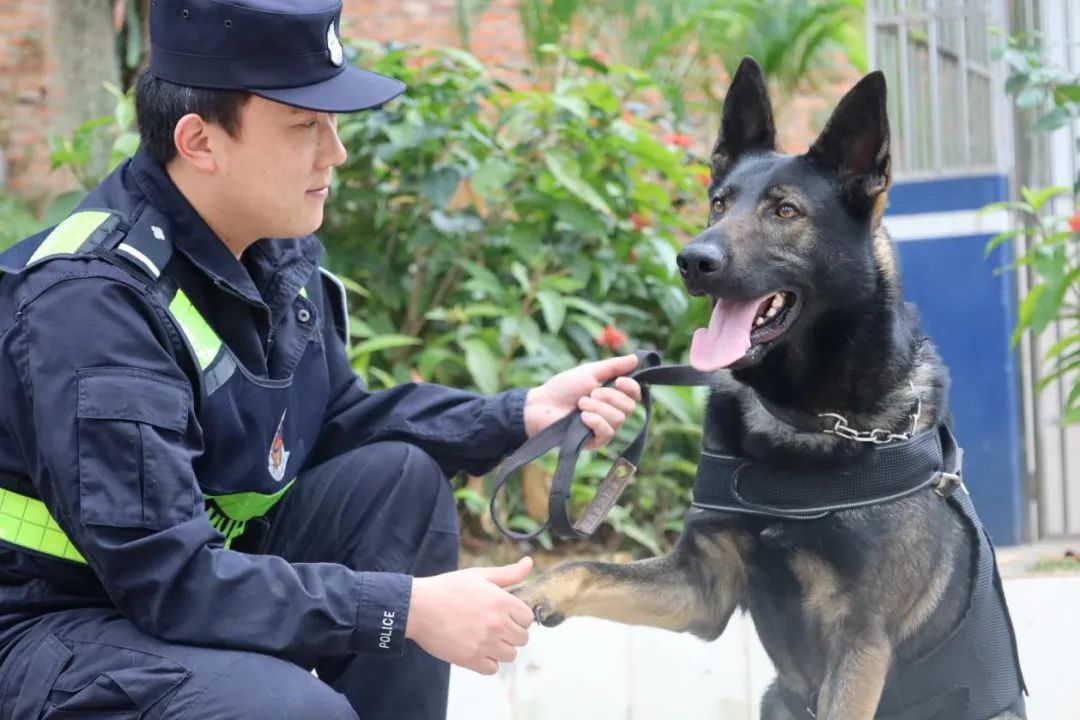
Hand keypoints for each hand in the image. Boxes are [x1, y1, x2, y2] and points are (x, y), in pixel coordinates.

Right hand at [405, 557, 533, 674]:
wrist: (418, 607)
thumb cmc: (447, 588)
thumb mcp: (479, 575)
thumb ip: (508, 573)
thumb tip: (529, 562)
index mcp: (502, 601)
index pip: (528, 619)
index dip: (518, 618)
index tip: (505, 616)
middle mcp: (498, 623)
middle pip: (522, 639)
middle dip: (511, 634)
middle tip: (493, 628)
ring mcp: (485, 643)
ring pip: (510, 655)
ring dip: (500, 649)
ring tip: (484, 639)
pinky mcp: (471, 659)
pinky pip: (493, 669)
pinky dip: (487, 663)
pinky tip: (476, 650)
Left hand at [524, 355, 641, 449]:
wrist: (542, 405)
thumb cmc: (563, 388)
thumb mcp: (589, 372)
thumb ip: (613, 366)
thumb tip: (636, 358)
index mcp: (613, 396)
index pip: (635, 395)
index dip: (632, 388)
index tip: (619, 381)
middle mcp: (612, 413)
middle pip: (629, 407)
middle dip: (610, 396)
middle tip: (590, 393)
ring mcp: (604, 428)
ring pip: (618, 419)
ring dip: (598, 408)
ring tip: (580, 404)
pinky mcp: (595, 442)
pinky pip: (607, 432)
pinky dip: (595, 421)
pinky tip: (582, 417)